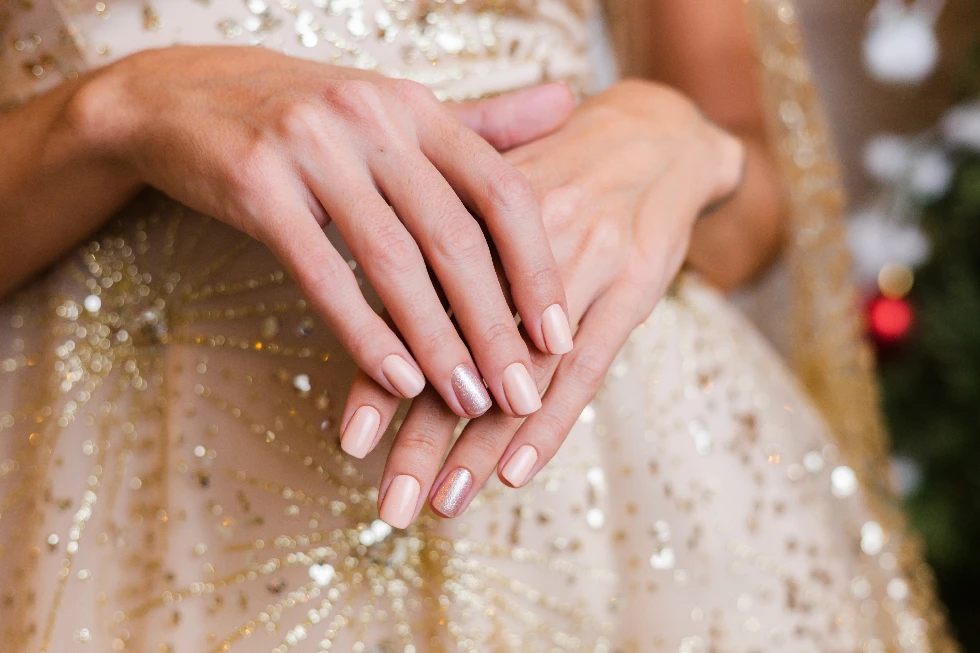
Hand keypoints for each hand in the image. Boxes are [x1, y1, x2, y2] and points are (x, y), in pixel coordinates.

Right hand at [70, 46, 573, 418]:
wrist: (181, 96)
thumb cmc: (309, 115)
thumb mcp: (398, 109)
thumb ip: (485, 120)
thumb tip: (569, 101)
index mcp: (418, 108)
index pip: (501, 191)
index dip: (537, 269)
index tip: (561, 337)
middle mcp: (374, 121)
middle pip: (455, 238)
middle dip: (495, 326)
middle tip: (522, 393)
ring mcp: (313, 149)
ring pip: (393, 263)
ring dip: (438, 344)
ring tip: (469, 402)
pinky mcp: (257, 185)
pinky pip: (324, 274)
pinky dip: (365, 333)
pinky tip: (397, 383)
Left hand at [340, 80, 743, 527]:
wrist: (654, 133)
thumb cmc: (551, 171)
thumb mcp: (485, 191)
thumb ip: (432, 248)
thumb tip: (367, 315)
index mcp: (468, 214)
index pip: (413, 313)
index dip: (382, 379)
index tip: (350, 444)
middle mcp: (514, 241)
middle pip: (460, 353)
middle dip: (422, 437)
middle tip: (390, 506)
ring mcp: (581, 261)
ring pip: (521, 371)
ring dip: (479, 445)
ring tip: (442, 504)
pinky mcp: (633, 284)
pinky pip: (588, 367)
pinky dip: (550, 421)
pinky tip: (515, 470)